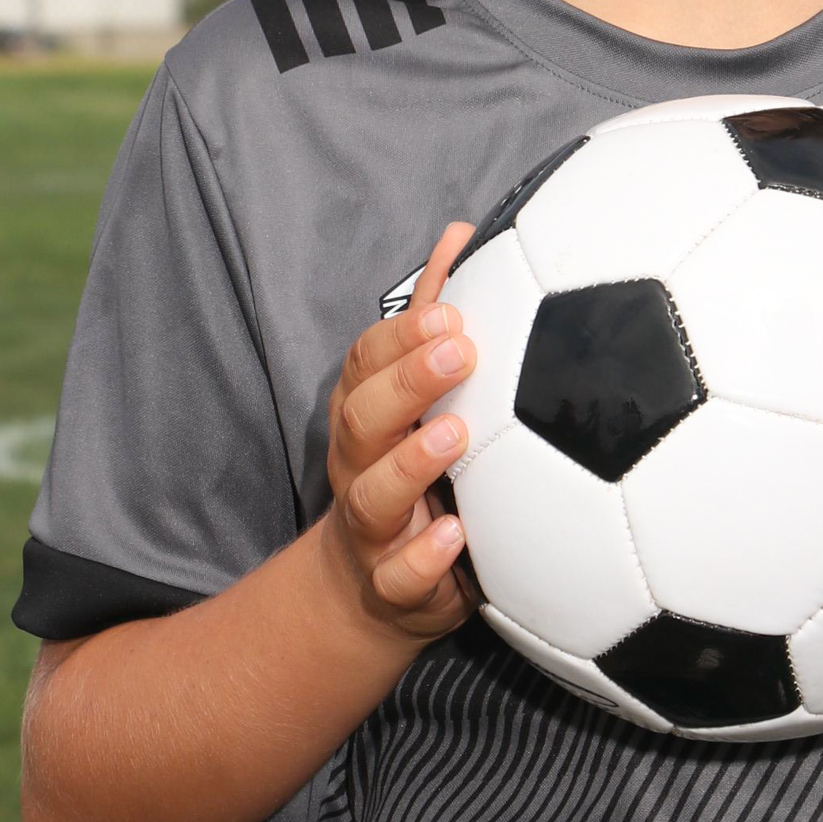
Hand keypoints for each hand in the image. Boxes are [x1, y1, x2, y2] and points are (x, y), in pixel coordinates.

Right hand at [323, 221, 477, 647]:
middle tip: (458, 353)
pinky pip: (399, 577)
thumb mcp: (417, 394)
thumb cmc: (410, 469)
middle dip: (406, 383)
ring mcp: (371, 527)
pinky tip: (456, 536)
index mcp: (366, 413)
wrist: (372, 590)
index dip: (400, 337)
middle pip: (361, 418)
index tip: (450, 313)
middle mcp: (358, 464)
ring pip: (372, 495)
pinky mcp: (392, 586)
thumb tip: (464, 231)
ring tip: (456, 435)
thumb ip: (438, 316)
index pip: (365, 363)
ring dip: (411, 462)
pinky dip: (424, 559)